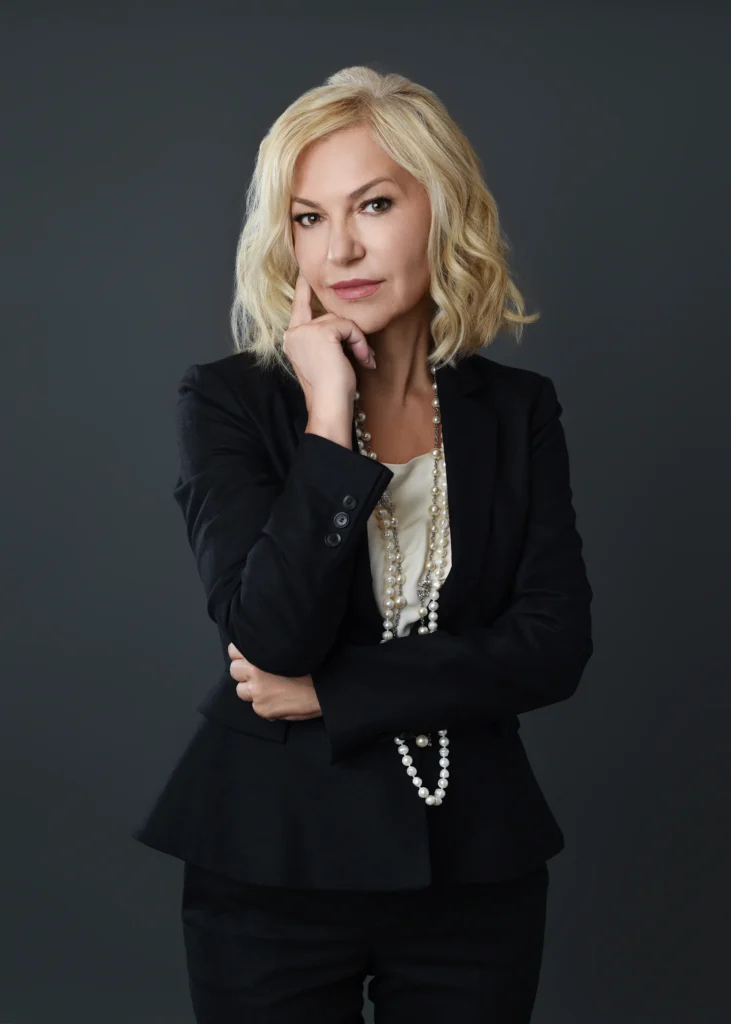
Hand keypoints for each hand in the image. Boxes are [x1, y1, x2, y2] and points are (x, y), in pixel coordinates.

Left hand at [228, 642, 322, 720]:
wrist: (326, 689)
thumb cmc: (314, 668)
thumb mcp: (291, 651)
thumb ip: (270, 653)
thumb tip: (257, 654)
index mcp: (261, 653)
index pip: (234, 650)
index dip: (242, 655)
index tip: (249, 657)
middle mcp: (255, 671)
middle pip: (234, 670)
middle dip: (244, 672)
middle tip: (259, 674)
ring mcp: (257, 692)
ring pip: (241, 690)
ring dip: (251, 689)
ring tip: (269, 689)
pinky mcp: (262, 708)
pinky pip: (255, 706)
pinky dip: (264, 704)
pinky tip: (279, 700)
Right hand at [283, 272, 376, 413]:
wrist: (329, 404)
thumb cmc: (332, 389)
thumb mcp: (325, 358)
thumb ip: (326, 338)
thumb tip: (343, 323)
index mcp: (292, 339)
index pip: (299, 307)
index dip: (303, 290)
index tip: (305, 274)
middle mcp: (294, 332)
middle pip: (330, 316)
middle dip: (351, 334)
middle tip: (362, 356)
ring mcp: (305, 331)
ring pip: (342, 320)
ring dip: (358, 340)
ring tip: (362, 360)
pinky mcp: (320, 332)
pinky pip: (349, 326)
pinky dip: (360, 342)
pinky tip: (361, 359)